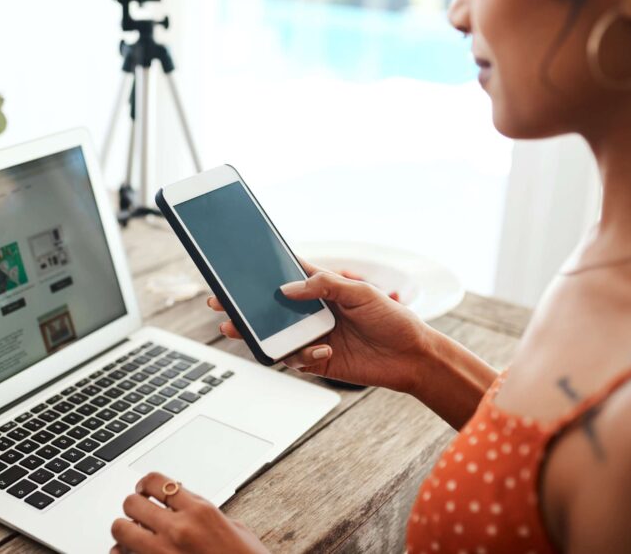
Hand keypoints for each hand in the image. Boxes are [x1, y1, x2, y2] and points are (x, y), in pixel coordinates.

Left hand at [111, 472, 266, 553]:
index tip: (145, 489)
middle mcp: (179, 530)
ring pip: (120, 528)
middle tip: (139, 514)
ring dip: (125, 530)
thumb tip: (187, 507)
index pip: (157, 481)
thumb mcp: (235, 530)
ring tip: (133, 536)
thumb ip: (206, 515)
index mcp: (201, 512)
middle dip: (134, 507)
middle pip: (132, 502)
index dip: (146, 483)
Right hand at [208, 259, 431, 391]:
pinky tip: (324, 351)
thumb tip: (285, 290)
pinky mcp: (316, 359)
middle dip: (242, 306)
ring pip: (273, 335)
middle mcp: (311, 311)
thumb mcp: (361, 292)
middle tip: (218, 303)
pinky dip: (302, 356)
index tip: (233, 270)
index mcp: (320, 288)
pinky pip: (294, 359)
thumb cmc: (392, 318)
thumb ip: (324, 286)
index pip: (284, 276)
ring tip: (237, 330)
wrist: (412, 357)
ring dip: (255, 333)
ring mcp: (311, 336)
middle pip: (269, 307)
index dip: (259, 273)